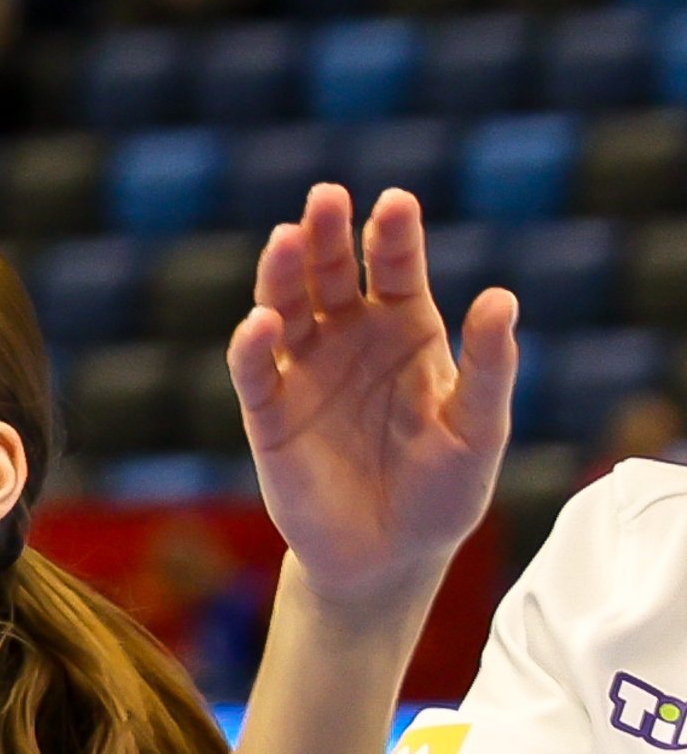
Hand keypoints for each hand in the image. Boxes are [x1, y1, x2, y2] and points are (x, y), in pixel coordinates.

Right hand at [229, 182, 510, 622]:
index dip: (392, 235)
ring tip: (287, 240)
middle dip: (325, 233)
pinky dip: (253, 346)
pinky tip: (262, 324)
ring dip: (281, 274)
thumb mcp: (480, 429)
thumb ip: (490, 368)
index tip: (395, 203)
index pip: (394, 268)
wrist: (388, 557)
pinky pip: (255, 373)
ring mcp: (305, 373)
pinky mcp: (269, 416)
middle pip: (328, 272)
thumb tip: (500, 298)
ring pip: (284, 308)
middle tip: (325, 197)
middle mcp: (348, 340)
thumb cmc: (444, 491)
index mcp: (405, 332)